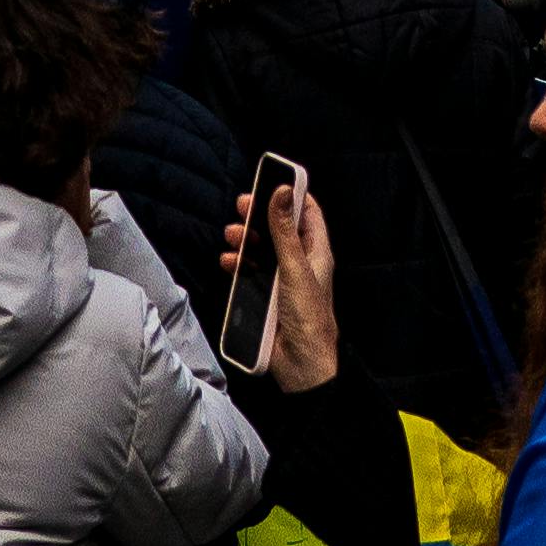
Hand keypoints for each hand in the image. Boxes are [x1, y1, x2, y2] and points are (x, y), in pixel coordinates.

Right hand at [215, 171, 336, 390]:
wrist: (302, 366)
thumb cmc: (309, 319)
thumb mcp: (295, 269)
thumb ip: (284, 231)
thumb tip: (281, 191)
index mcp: (316, 253)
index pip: (307, 213)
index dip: (291, 194)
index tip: (271, 179)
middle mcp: (299, 263)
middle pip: (279, 227)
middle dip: (260, 213)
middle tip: (241, 205)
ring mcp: (281, 280)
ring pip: (261, 248)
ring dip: (245, 238)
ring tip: (232, 235)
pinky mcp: (265, 296)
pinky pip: (249, 272)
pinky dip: (237, 264)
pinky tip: (229, 262)